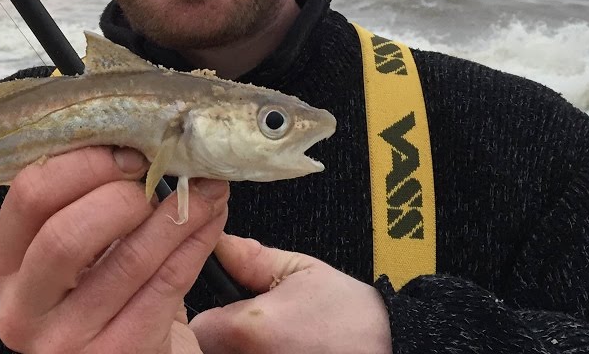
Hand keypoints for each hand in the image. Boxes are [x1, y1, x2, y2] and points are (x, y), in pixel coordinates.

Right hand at [0, 145, 230, 352]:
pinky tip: (212, 221)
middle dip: (121, 193)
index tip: (127, 149)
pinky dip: (196, 244)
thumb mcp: (83, 250)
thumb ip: (91, 201)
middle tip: (160, 174)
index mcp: (5, 264)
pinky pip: (166, 286)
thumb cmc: (109, 296)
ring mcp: (64, 342)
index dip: (82, 164)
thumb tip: (144, 137)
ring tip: (206, 188)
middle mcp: (22, 309)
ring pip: (127, 259)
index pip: (28, 197)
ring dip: (176, 214)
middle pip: (63, 233)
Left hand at [190, 234, 391, 353]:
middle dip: (223, 330)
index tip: (230, 303)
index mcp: (247, 328)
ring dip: (239, 347)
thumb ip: (253, 258)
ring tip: (276, 335)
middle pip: (207, 345)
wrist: (392, 348)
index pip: (196, 320)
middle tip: (256, 320)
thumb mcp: (304, 271)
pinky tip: (284, 348)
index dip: (210, 309)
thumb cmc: (355, 320)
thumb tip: (223, 245)